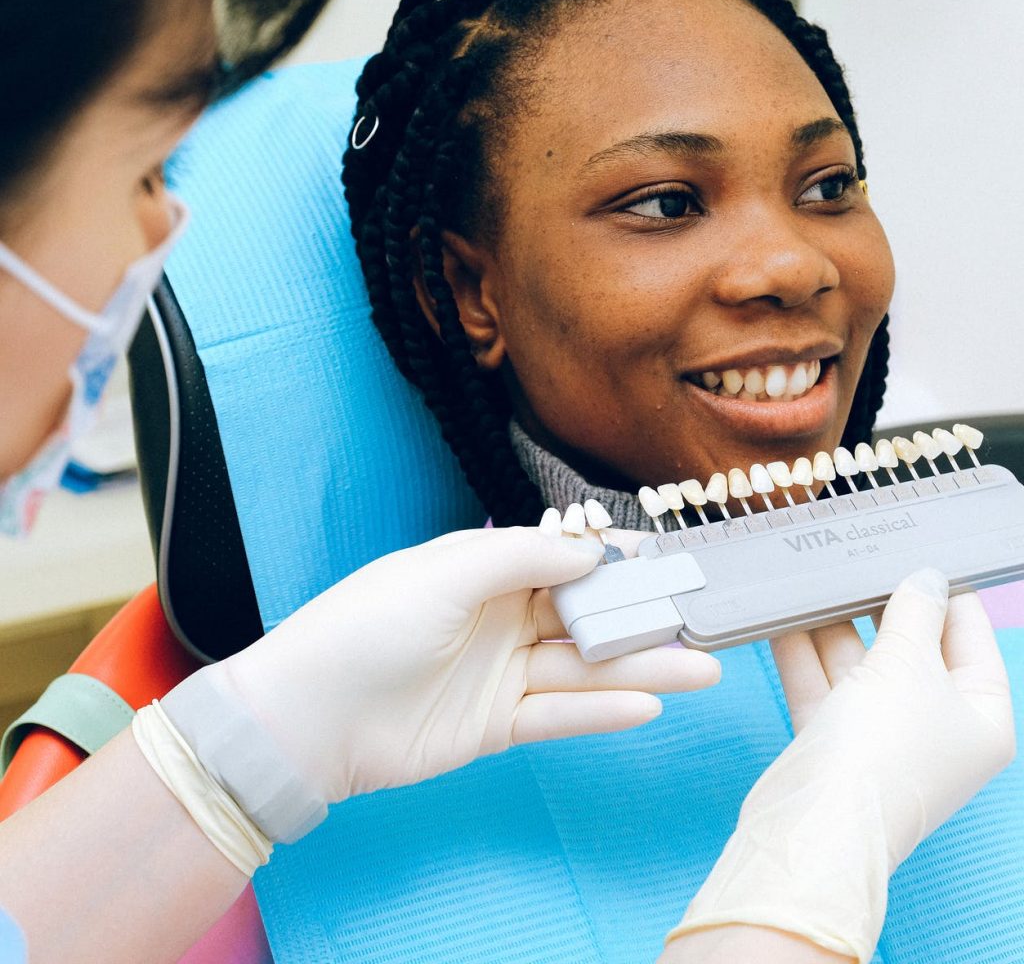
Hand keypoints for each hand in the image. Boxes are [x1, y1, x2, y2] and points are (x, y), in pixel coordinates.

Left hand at [213, 526, 720, 804]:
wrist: (309, 717)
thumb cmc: (368, 627)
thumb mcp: (446, 575)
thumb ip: (521, 558)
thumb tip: (589, 548)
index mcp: (484, 571)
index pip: (565, 561)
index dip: (617, 560)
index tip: (671, 558)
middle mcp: (498, 618)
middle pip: (584, 616)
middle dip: (642, 617)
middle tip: (704, 618)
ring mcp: (499, 673)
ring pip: (583, 669)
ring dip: (641, 668)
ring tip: (701, 667)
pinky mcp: (493, 725)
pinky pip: (558, 715)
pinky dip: (601, 712)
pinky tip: (648, 705)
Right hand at [667, 569, 1014, 962]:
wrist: (817, 822)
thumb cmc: (884, 749)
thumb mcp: (909, 665)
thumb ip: (913, 614)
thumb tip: (924, 578)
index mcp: (980, 715)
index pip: (970, 638)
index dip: (947, 594)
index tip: (919, 552)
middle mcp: (933, 725)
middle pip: (909, 648)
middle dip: (879, 606)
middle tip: (857, 558)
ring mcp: (878, 733)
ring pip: (858, 662)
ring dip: (834, 624)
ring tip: (815, 578)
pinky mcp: (830, 738)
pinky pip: (820, 682)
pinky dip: (802, 650)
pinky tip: (783, 614)